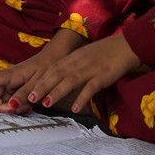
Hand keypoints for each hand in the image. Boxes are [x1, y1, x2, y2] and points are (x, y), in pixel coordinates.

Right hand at [0, 31, 80, 112]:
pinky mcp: (18, 87)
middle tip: (16, 110)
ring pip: (2, 98)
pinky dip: (16, 105)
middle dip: (0, 106)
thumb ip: (23, 94)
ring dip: (10, 107)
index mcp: (12, 74)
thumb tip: (9, 106)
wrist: (58, 58)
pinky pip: (11, 99)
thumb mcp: (37, 83)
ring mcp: (13, 83)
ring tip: (26, 109)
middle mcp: (9, 78)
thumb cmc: (48, 67)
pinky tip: (27, 107)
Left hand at [22, 33, 141, 114]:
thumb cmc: (104, 53)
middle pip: (57, 74)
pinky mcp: (103, 75)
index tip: (28, 91)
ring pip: (70, 80)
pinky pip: (90, 87)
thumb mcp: (84, 57)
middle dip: (42, 87)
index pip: (52, 69)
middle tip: (30, 99)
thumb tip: (58, 79)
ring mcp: (90, 69)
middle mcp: (78, 62)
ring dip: (57, 92)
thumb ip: (71, 67)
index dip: (40, 80)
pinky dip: (82, 98)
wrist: (126, 46)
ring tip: (46, 103)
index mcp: (72, 58)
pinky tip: (75, 109)